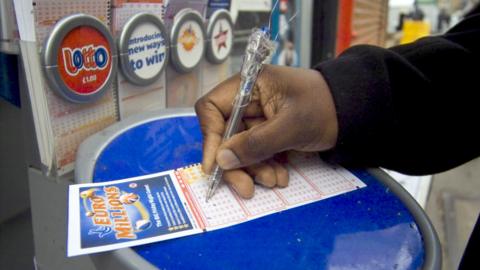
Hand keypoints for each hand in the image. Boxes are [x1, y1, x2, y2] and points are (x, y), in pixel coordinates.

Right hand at [195, 65, 337, 197]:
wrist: (353, 113)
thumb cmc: (324, 108)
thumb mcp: (291, 126)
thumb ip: (256, 143)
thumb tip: (221, 160)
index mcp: (249, 86)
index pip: (212, 108)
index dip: (210, 137)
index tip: (216, 165)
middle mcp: (247, 101)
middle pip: (225, 134)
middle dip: (236, 163)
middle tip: (246, 188)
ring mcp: (257, 118)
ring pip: (240, 148)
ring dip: (254, 169)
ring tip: (275, 180)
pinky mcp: (267, 133)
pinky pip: (256, 153)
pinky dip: (265, 167)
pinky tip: (281, 176)